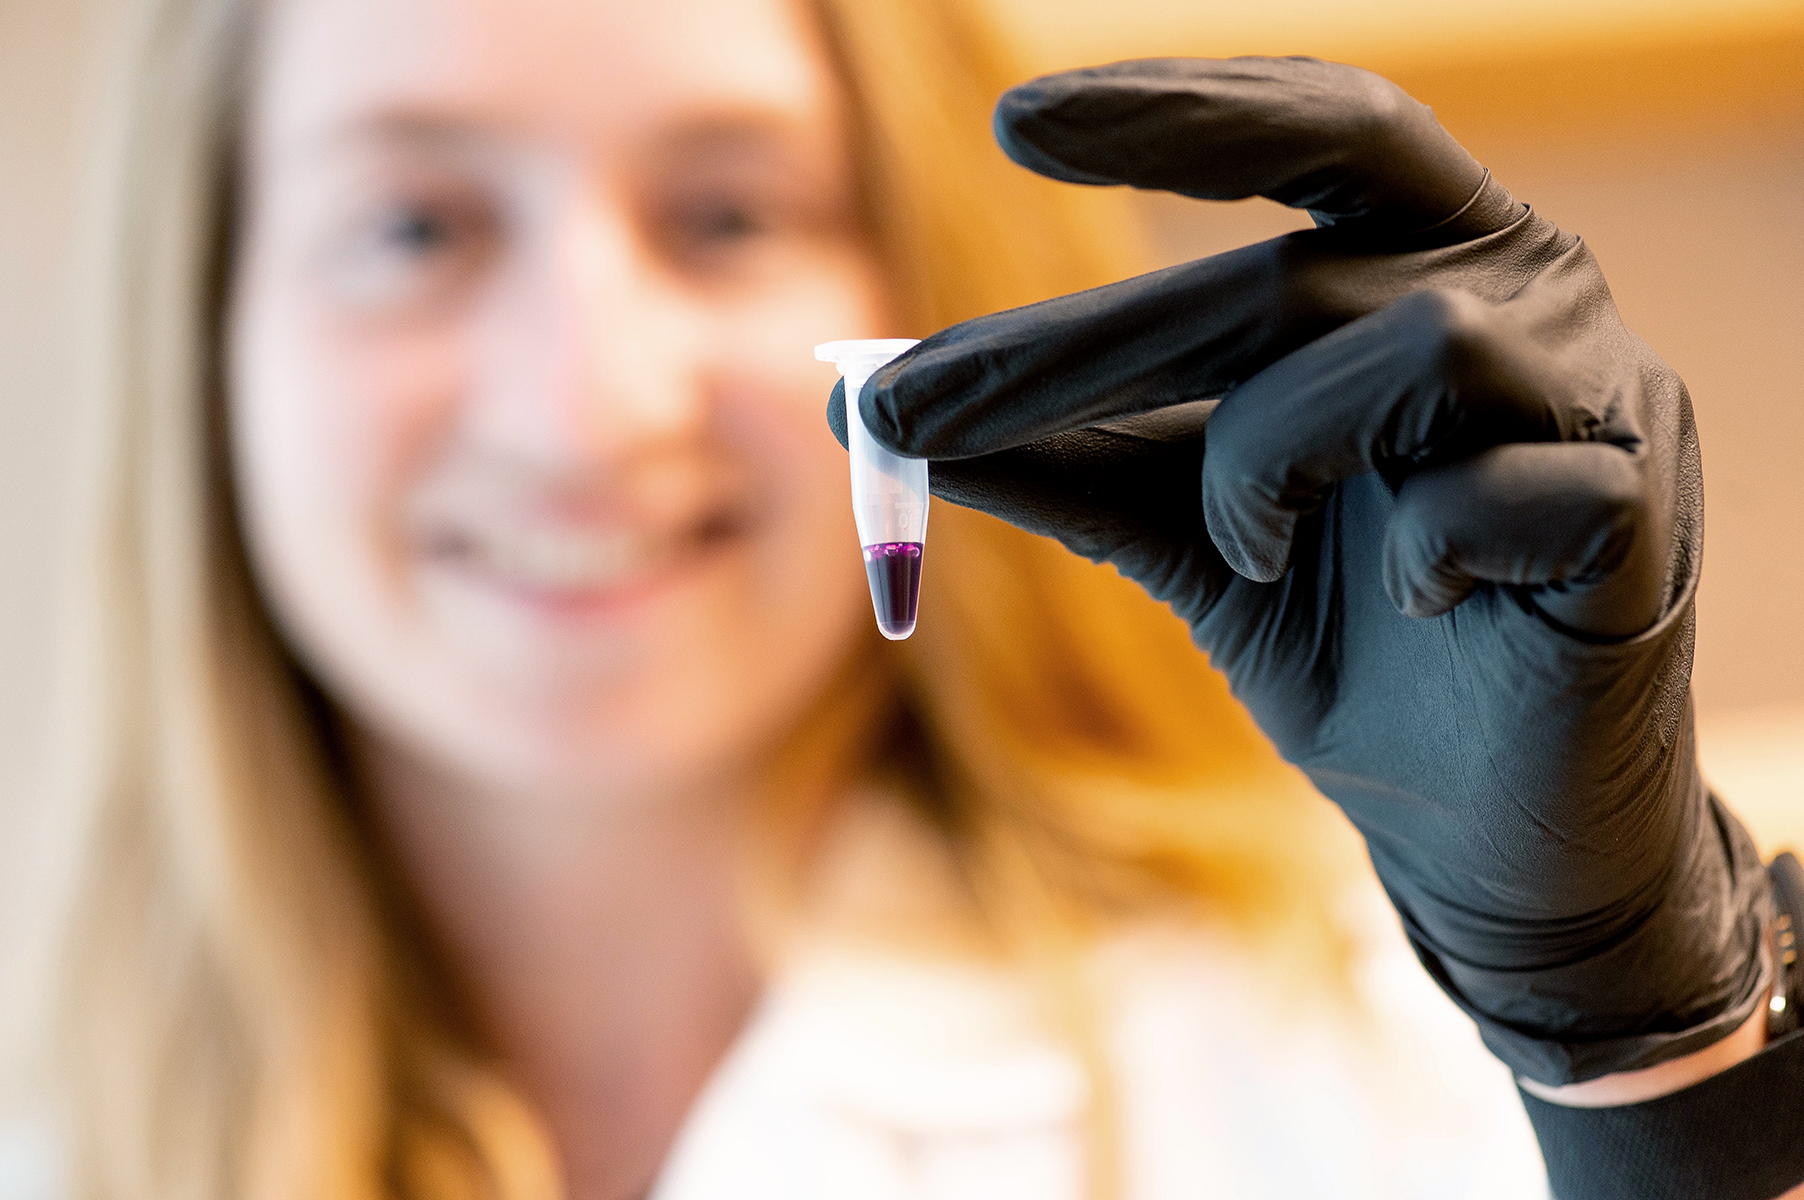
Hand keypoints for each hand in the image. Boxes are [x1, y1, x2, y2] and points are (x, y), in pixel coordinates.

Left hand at [829, 57, 1771, 1084]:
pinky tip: (1417, 598)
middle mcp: (1519, 290)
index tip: (1017, 126)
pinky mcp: (1634, 512)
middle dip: (1088, 341)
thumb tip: (861, 404)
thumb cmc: (1335, 637)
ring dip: (1270, 462)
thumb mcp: (1175, 530)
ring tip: (1252, 549)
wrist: (1470, 819)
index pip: (1314, 132)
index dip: (1179, 113)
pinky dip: (1418, 550)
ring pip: (1410, 344)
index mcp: (1418, 259)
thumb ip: (1051, 454)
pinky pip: (1500, 491)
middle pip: (1296, 265)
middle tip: (909, 408)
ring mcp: (1596, 391)